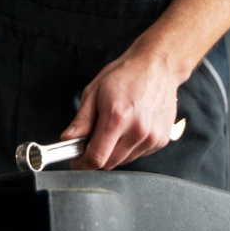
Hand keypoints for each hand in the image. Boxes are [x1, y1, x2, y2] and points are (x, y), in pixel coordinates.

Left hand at [60, 45, 185, 169]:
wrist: (157, 66)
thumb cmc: (126, 74)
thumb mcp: (94, 91)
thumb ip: (82, 120)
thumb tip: (68, 139)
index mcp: (117, 118)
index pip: (96, 158)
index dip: (82, 163)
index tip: (76, 160)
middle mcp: (137, 131)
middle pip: (109, 163)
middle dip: (97, 155)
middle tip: (93, 138)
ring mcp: (152, 137)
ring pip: (124, 161)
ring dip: (114, 151)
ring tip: (116, 127)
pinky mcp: (161, 140)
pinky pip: (138, 154)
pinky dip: (129, 147)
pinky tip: (131, 127)